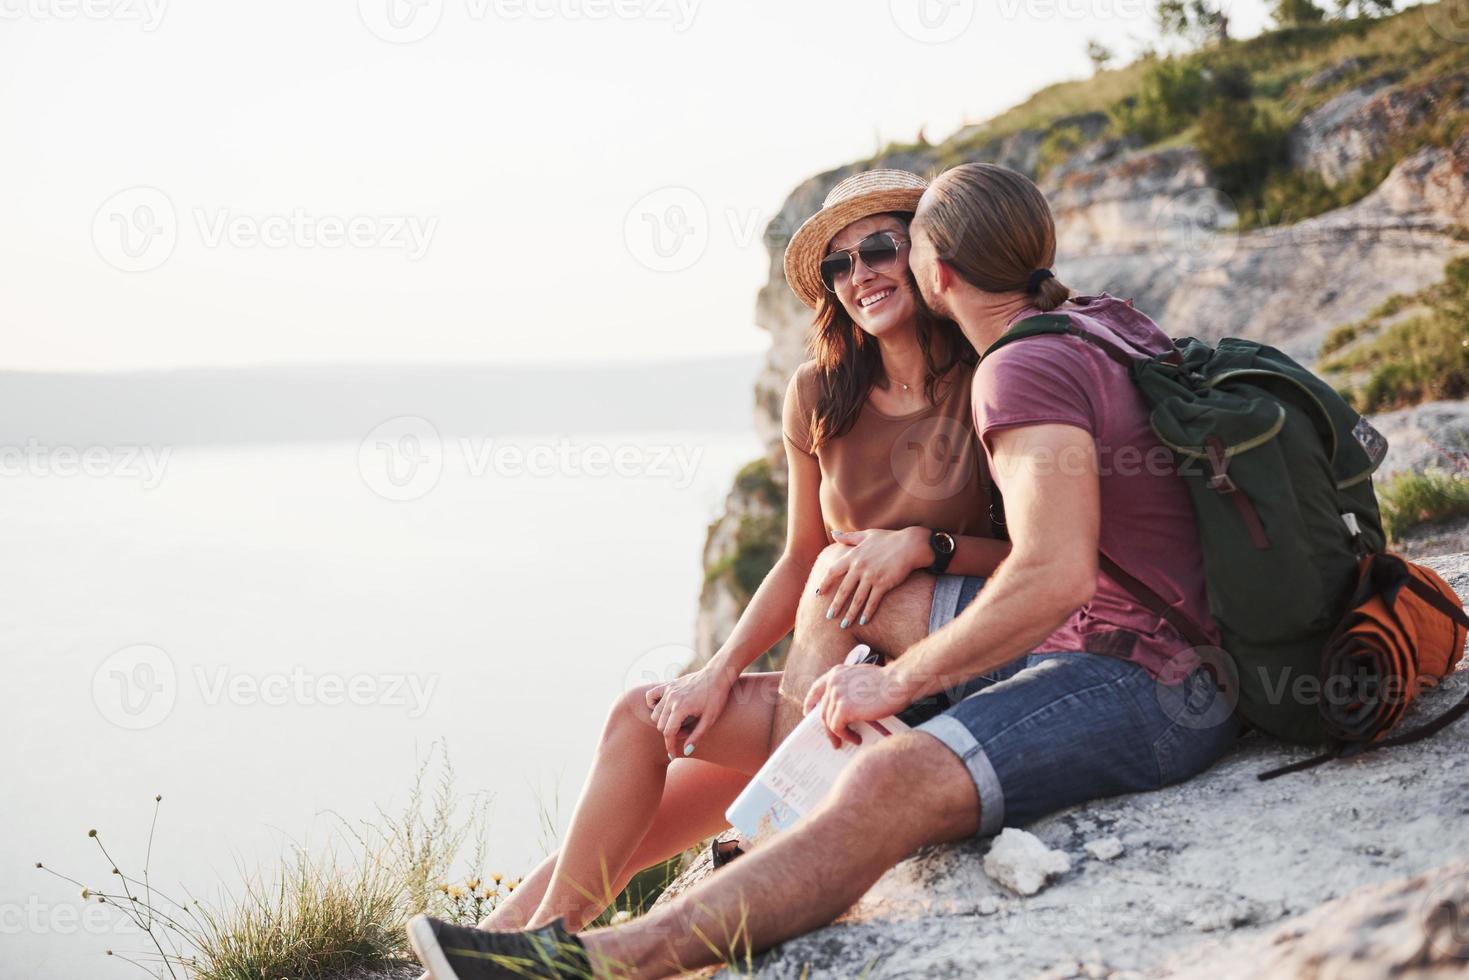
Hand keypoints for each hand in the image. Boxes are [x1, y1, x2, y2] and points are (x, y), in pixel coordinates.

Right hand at [644, 666, 734, 759]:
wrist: (717, 675)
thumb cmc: (716, 697)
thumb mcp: (710, 719)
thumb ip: (697, 736)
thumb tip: (686, 752)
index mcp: (681, 708)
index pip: (668, 733)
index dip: (670, 747)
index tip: (673, 756)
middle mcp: (671, 698)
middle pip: (660, 725)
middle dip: (671, 733)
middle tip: (686, 732)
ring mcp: (668, 690)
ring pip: (655, 714)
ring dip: (663, 722)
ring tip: (679, 722)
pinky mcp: (668, 685)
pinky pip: (650, 696)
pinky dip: (653, 705)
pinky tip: (663, 709)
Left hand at [801, 662, 915, 748]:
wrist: (898, 682)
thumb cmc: (888, 682)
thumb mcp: (862, 678)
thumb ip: (850, 688)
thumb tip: (846, 708)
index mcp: (837, 673)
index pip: (817, 688)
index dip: (811, 701)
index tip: (808, 712)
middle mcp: (833, 682)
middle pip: (824, 710)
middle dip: (827, 727)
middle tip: (834, 740)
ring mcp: (837, 694)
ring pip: (830, 722)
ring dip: (840, 734)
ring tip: (851, 740)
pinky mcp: (843, 708)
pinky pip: (838, 728)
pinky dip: (846, 736)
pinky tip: (856, 739)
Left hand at [818, 527, 929, 628]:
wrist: (910, 545)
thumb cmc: (888, 539)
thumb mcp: (866, 535)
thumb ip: (848, 537)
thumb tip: (833, 534)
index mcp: (853, 555)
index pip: (833, 571)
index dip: (825, 583)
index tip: (818, 594)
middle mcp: (859, 567)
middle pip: (843, 590)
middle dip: (835, 605)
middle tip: (829, 617)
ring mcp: (871, 576)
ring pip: (857, 599)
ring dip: (850, 614)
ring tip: (844, 625)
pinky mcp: (883, 584)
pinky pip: (873, 601)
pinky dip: (867, 612)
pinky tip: (863, 621)